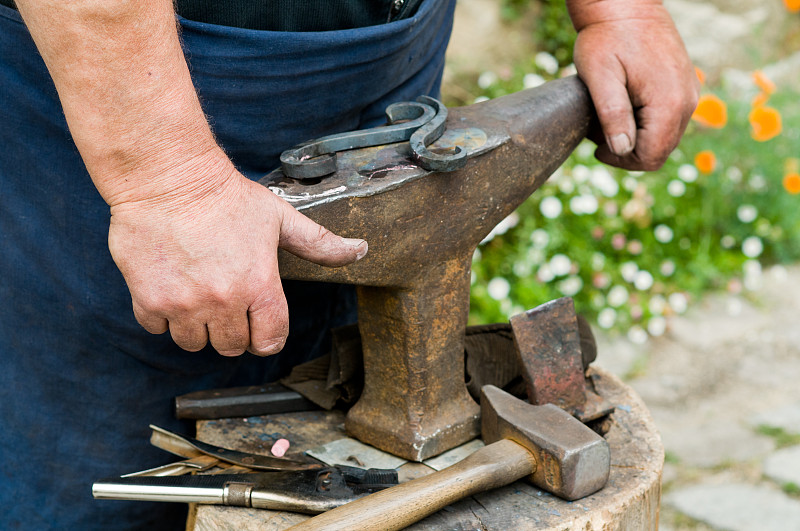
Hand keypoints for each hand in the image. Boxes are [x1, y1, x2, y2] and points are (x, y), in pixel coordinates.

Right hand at [107, 150, 366, 356]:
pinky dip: (162, 316)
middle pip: (231, 346)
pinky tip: (170, 287)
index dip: (267, 336)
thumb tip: (361, 249)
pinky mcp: (150, 299)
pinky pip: (157, 329)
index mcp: (260, 285)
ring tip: (198, 296)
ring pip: (194, 343)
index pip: (270, 340)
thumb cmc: (227, 196)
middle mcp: (224, 300)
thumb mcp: (281, 218)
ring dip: (197, 327)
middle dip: (233, 331)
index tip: (259, 325)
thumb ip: (320, 243)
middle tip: (226, 303)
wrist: (169, 178)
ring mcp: (185, 303)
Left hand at [570, 2, 698, 169]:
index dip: (622, 161)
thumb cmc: (607, 38)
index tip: (597, 148)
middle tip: (599, 132)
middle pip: (661, 150)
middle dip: (628, 150)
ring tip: (607, 118)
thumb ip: (613, 114)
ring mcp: (689, 92)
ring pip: (666, 136)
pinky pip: (669, 119)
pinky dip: (646, 122)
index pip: (652, 156)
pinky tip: (622, 106)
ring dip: (637, 137)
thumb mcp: (600, 77)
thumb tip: (622, 149)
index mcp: (669, 103)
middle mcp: (687, 101)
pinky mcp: (684, 86)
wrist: (625, 4)